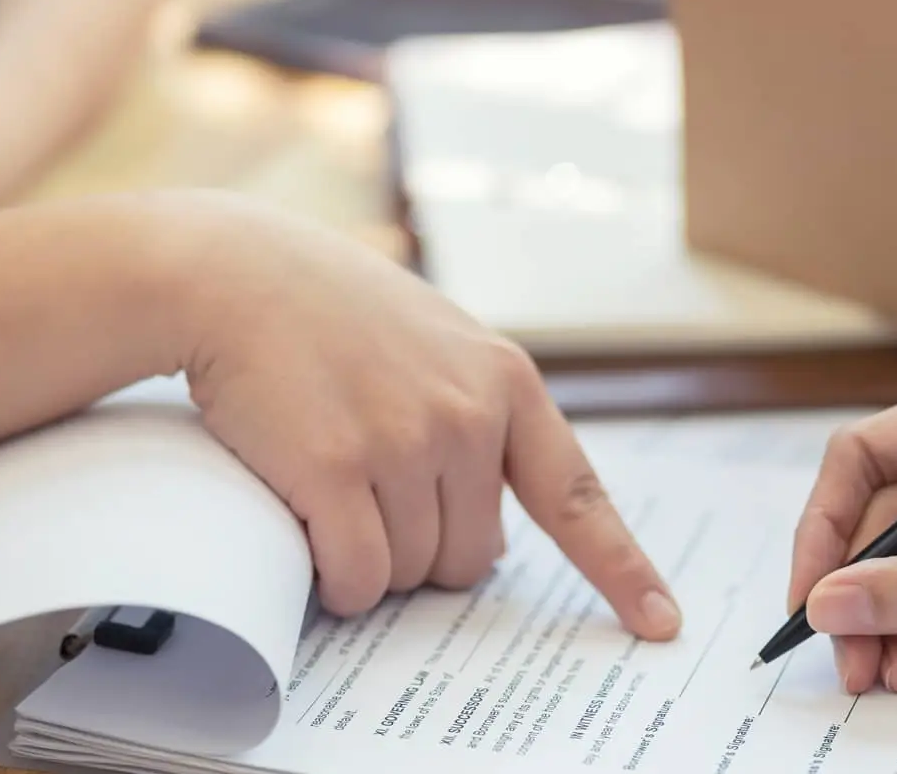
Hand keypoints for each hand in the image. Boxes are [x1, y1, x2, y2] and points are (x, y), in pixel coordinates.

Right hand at [165, 193, 682, 636]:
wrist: (237, 275)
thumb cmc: (333, 312)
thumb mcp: (439, 345)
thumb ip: (479, 421)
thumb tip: (494, 539)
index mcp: (507, 384)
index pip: (577, 496)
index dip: (621, 567)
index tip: (660, 621)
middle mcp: (468, 416)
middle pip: (471, 560)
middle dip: (425, 552)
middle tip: (375, 494)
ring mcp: (405, 441)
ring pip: (410, 574)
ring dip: (372, 561)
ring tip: (334, 487)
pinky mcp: (337, 468)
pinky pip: (358, 577)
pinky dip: (337, 583)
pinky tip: (314, 539)